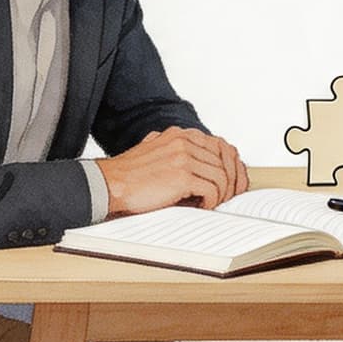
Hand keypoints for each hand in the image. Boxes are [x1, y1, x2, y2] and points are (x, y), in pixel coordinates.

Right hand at [96, 126, 249, 213]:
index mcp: (180, 134)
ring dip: (221, 194)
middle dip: (231, 181)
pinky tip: (202, 206)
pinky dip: (211, 202)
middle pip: (225, 161)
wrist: (109, 184)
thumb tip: (199, 162)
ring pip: (221, 176)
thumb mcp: (155, 149)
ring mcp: (184, 157)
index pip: (221, 146)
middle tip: (227, 197)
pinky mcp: (181, 176)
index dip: (232, 166)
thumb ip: (176, 149)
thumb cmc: (130, 174)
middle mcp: (184, 141)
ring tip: (211, 204)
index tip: (232, 182)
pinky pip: (212, 190)